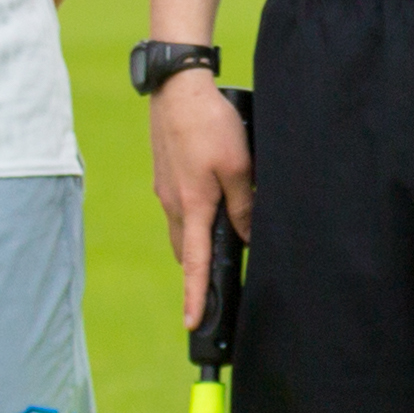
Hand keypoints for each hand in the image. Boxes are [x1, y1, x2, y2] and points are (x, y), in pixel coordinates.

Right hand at [150, 69, 252, 326]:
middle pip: (187, 251)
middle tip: (215, 291)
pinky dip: (194, 219)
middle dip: (198, 273)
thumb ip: (244, 204)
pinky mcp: (167, 175)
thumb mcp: (239, 166)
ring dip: (198, 244)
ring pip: (183, 229)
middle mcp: (173, 204)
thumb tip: (247, 237)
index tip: (194, 323)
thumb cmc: (210, 124)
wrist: (177, 88)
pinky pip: (180, 208)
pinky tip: (212, 207)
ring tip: (220, 249)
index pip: (195, 264)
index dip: (196, 296)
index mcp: (192, 207)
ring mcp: (166, 189)